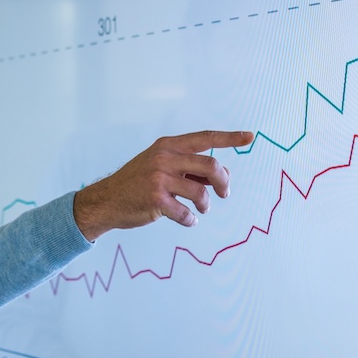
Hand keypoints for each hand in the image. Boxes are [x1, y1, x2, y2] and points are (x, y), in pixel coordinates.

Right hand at [72, 130, 255, 240]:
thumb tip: (222, 177)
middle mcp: (164, 158)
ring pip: (201, 193)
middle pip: (211, 166)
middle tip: (224, 194)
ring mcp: (159, 178)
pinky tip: (186, 220)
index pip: (206, 138)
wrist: (107, 200)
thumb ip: (189, 167)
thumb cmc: (138, 183)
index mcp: (168, 145)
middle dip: (224, 183)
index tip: (250, 137)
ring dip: (205, 205)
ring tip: (199, 209)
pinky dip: (190, 220)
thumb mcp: (161, 166)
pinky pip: (186, 213)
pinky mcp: (156, 199)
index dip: (230, 138)